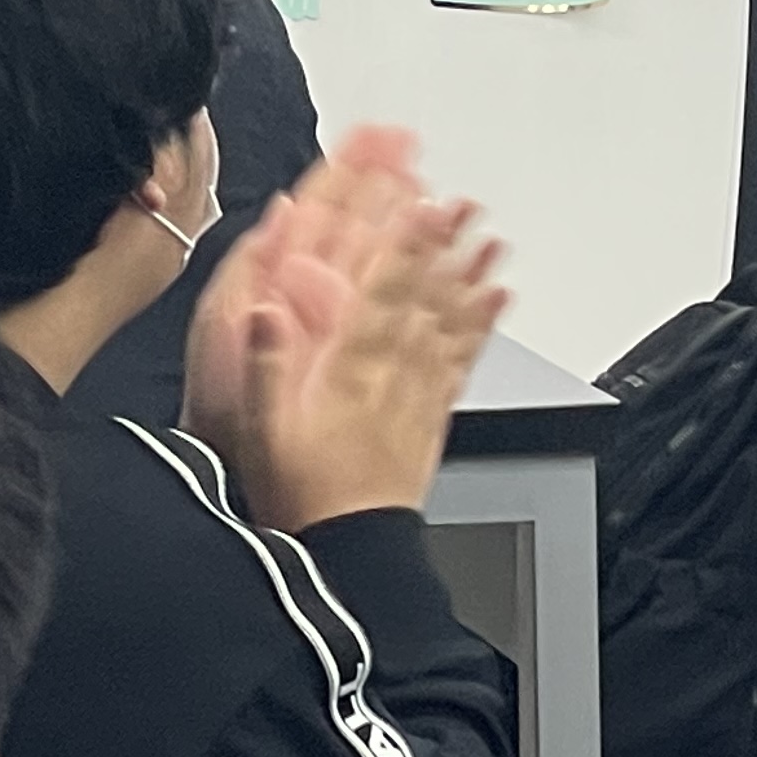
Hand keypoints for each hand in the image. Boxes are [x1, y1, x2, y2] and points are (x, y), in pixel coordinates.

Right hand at [184, 131, 504, 534]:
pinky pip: (463, 362)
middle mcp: (392, 377)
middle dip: (441, 248)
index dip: (400, 249)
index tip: (416, 205)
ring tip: (490, 238)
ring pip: (449, 323)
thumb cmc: (302, 494)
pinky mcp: (432, 415)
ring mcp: (418, 395)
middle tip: (461, 203)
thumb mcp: (260, 432)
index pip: (379, 297)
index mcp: (348, 373)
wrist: (350, 553)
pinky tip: (497, 299)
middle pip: (421, 300)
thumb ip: (263, 366)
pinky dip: (482, 326)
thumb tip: (263, 310)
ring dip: (469, 278)